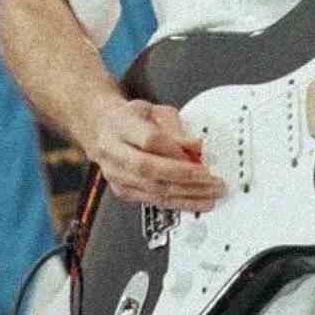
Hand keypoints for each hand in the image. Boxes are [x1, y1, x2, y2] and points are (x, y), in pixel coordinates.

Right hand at [86, 98, 226, 209]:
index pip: (149, 140)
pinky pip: (152, 200)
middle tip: (211, 180)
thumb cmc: (132, 118)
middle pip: (149, 169)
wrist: (104, 131)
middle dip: (184, 177)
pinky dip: (177, 203)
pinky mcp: (123, 191)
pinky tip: (195, 202)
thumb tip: (196, 147)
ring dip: (185, 195)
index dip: (176, 151)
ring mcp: (116, 175)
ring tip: (210, 195)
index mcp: (121, 125)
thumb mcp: (155, 111)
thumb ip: (176, 128)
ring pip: (152, 189)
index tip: (199, 156)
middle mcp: (113, 152)